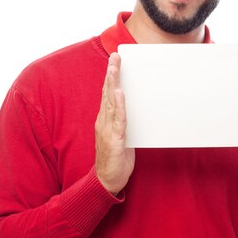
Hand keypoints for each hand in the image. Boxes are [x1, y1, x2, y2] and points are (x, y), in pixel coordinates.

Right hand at [95, 53, 134, 194]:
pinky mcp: (114, 140)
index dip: (110, 77)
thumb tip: (134, 109)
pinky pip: (118, 120)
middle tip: (115, 57)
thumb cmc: (115, 159)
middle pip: (107, 93)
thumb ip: (124, 122)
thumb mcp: (122, 136)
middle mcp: (104, 122)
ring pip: (110, 103)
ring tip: (115, 69)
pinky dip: (119, 106)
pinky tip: (119, 93)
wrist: (107, 181)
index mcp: (105, 120)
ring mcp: (107, 130)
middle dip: (111, 74)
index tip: (115, 61)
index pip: (107, 94)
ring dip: (113, 84)